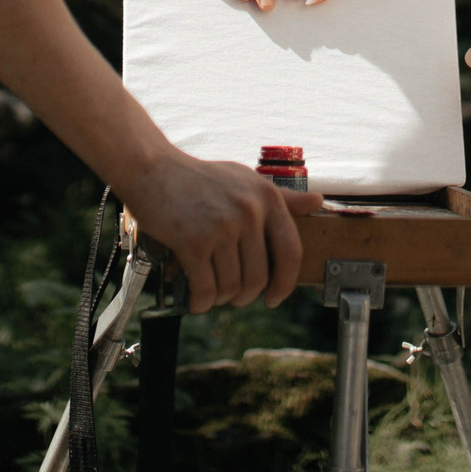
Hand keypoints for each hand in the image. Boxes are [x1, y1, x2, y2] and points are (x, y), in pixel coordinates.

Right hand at [116, 150, 320, 310]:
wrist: (152, 168)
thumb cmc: (199, 178)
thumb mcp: (245, 180)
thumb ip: (282, 197)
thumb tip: (318, 202)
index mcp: (266, 197)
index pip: (291, 252)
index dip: (285, 283)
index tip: (274, 297)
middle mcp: (248, 211)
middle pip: (259, 277)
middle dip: (245, 296)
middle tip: (233, 297)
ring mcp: (221, 227)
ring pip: (231, 287)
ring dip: (221, 299)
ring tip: (212, 293)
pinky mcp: (193, 241)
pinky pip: (206, 288)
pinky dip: (201, 302)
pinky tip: (196, 299)